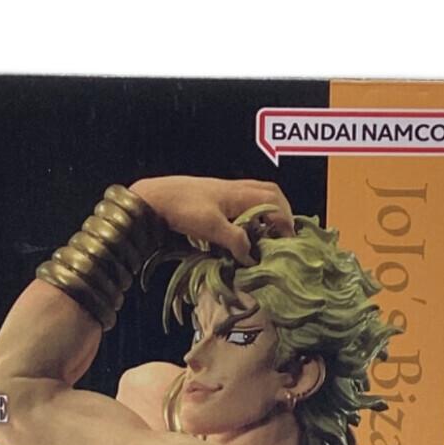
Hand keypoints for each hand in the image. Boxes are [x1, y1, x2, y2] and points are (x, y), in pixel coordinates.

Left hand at [129, 176, 293, 264]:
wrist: (155, 197)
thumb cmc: (183, 209)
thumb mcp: (211, 228)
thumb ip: (235, 240)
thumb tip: (252, 256)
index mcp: (240, 193)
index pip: (274, 203)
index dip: (285, 222)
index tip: (288, 242)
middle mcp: (237, 188)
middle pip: (271, 193)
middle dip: (282, 211)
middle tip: (285, 233)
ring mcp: (226, 190)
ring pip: (258, 194)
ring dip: (269, 210)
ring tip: (269, 233)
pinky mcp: (216, 196)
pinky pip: (245, 199)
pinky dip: (254, 211)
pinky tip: (247, 228)